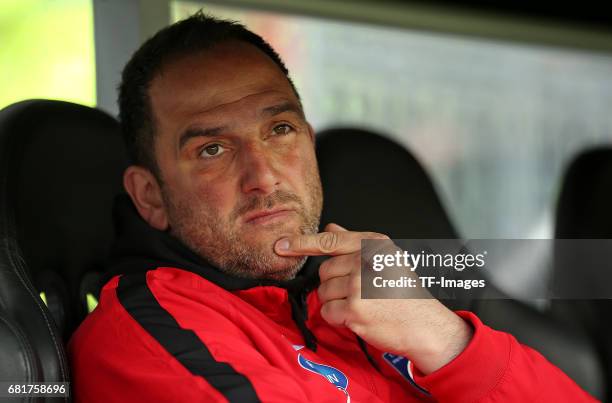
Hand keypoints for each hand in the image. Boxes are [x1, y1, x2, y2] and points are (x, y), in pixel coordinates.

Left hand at [275, 223, 472, 373]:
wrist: (426, 325)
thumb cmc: (404, 293)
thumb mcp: (384, 260)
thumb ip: (354, 244)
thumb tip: (330, 227)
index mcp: (373, 245)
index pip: (330, 241)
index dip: (301, 243)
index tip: (280, 245)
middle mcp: (365, 260)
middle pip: (324, 271)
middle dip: (334, 285)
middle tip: (359, 293)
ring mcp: (359, 284)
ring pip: (324, 292)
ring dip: (336, 303)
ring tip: (363, 305)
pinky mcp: (354, 308)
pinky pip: (328, 311)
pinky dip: (338, 318)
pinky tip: (359, 317)